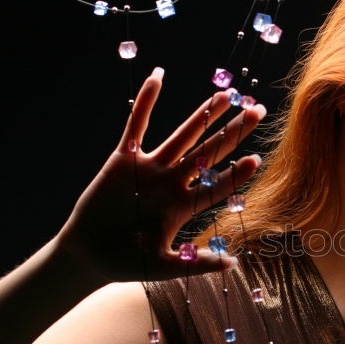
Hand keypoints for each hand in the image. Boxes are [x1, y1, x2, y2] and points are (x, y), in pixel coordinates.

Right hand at [55, 67, 265, 283]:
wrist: (88, 256)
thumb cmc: (126, 263)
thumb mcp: (164, 267)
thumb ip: (196, 264)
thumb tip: (233, 264)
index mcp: (184, 206)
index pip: (217, 186)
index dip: (234, 174)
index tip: (255, 159)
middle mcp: (172, 183)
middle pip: (209, 152)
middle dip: (233, 132)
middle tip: (256, 111)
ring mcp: (151, 168)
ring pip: (183, 135)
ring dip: (203, 114)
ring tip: (226, 95)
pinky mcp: (124, 158)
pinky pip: (137, 125)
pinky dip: (146, 101)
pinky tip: (158, 76)